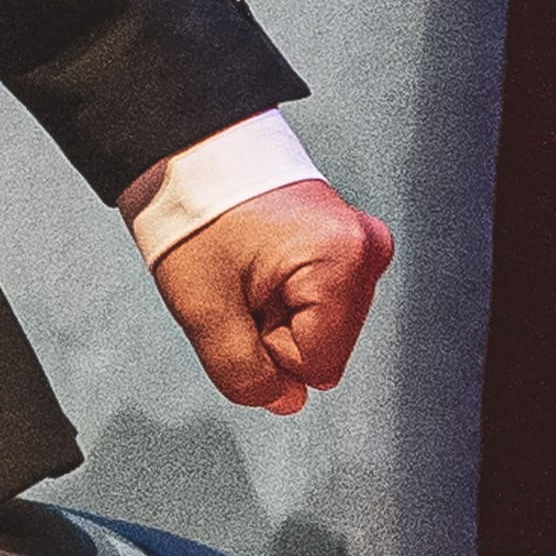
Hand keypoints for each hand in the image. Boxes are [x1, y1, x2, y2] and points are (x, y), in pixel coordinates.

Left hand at [152, 179, 393, 413]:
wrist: (189, 153)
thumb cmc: (196, 214)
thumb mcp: (204, 309)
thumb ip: (244, 373)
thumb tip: (284, 402)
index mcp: (341, 259)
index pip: (315, 365)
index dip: (268, 350)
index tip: (242, 303)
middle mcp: (366, 249)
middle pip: (325, 348)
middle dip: (276, 331)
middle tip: (242, 285)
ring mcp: (362, 242)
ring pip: (324, 328)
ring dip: (279, 314)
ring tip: (249, 270)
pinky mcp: (350, 241)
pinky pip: (323, 300)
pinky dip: (287, 294)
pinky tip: (263, 263)